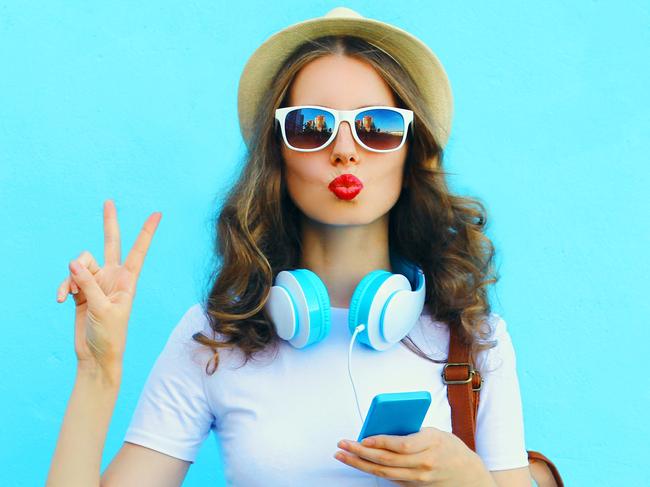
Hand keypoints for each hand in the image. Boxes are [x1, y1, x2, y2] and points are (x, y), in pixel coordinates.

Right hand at [55, 200, 161, 380]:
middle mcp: (113, 277)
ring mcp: (96, 283)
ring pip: (80, 263)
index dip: (146, 232)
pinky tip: (62, 300)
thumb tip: (72, 262)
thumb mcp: (102, 309)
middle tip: (109, 201)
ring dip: (72, 276)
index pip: (138, 251)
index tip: (157, 214)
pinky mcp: (82, 291)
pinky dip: (64, 287)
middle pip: (110, 244)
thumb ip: (87, 284)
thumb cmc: (110, 335)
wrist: (96, 355)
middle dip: (109, 223)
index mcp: (127, 280)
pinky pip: (69, 279)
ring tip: (72, 294)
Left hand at [334, 427, 491, 485]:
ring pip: (384, 472)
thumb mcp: (435, 432)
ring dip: (360, 464)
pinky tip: (359, 463)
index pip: (401, 445)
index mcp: (431, 443)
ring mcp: (419, 478)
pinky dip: (372, 470)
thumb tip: (383, 427)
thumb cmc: (450, 448)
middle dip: (360, 453)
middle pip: (387, 460)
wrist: (468, 476)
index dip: (380, 442)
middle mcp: (424, 463)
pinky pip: (389, 478)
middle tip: (343, 444)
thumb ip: (412, 431)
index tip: (363, 437)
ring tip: (343, 454)